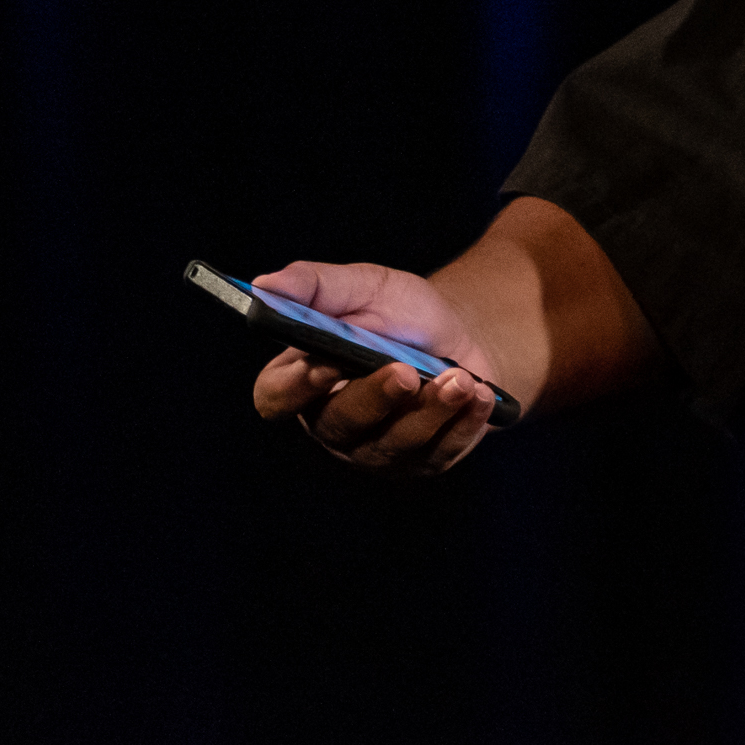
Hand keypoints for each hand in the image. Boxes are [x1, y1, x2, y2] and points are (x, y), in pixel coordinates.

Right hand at [250, 260, 505, 475]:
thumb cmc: (400, 313)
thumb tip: (263, 284)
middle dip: (375, 398)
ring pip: (395, 443)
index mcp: (302, 382)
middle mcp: (332, 423)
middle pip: (340, 425)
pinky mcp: (422, 460)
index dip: (297, 387)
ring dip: (430, 409)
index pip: (277, 398)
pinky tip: (481, 395)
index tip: (324, 362)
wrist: (462, 336)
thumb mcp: (363, 287)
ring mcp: (377, 449)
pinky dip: (463, 423)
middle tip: (404, 371)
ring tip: (461, 378)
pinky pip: (440, 452)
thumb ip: (314, 286)